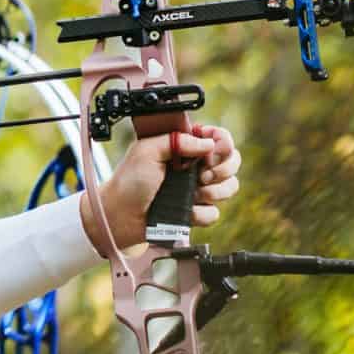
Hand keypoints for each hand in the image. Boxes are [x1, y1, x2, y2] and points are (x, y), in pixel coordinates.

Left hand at [81, 123, 240, 253]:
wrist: (120, 216)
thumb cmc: (129, 182)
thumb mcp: (147, 151)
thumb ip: (177, 141)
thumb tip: (208, 143)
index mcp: (184, 147)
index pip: (218, 138)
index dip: (222, 144)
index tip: (210, 154)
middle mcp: (195, 166)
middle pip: (232, 161)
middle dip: (223, 168)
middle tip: (203, 175)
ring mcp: (197, 189)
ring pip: (230, 187)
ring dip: (215, 191)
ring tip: (194, 193)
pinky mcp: (196, 211)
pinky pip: (214, 213)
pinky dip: (200, 213)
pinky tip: (185, 211)